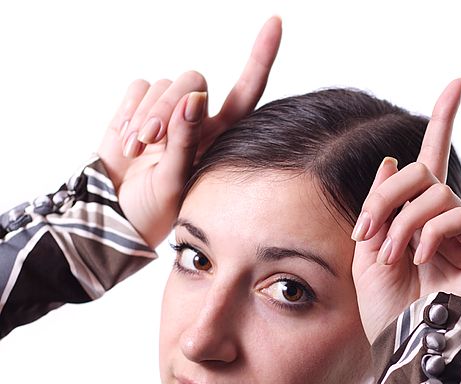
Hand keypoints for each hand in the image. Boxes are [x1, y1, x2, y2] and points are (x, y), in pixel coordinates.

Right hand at [96, 16, 281, 249]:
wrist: (116, 214)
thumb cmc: (157, 209)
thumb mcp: (175, 181)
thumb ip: (185, 140)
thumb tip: (195, 96)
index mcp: (222, 136)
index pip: (248, 90)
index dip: (261, 56)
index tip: (276, 22)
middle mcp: (200, 118)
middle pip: (194, 81)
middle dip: (168, 108)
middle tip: (150, 141)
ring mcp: (170, 112)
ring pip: (165, 85)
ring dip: (146, 115)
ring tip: (138, 150)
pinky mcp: (140, 107)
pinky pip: (140, 87)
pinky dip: (129, 111)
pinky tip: (127, 142)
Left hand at [351, 77, 460, 344]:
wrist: (404, 350)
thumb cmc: (384, 310)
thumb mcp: (367, 250)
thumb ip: (380, 205)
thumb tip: (394, 157)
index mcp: (420, 218)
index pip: (432, 161)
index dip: (445, 119)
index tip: (459, 81)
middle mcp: (448, 221)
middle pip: (422, 171)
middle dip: (386, 195)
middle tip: (366, 231)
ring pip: (435, 193)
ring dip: (401, 222)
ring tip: (389, 257)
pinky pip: (456, 215)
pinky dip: (427, 233)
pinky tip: (417, 259)